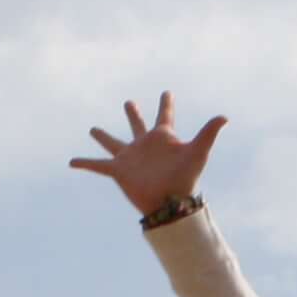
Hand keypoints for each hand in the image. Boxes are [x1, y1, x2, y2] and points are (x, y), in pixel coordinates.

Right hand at [69, 91, 225, 213]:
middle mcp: (145, 146)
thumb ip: (209, 133)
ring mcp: (130, 158)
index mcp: (162, 138)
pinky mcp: (118, 171)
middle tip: (129, 103)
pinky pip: (97, 165)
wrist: (169, 203)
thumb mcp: (198, 152)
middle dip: (133, 114)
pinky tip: (71, 161)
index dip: (166, 104)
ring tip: (93, 129)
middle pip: (138, 125)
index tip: (166, 92)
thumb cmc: (185, 178)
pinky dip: (84, 163)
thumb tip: (225, 117)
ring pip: (114, 143)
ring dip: (103, 136)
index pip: (165, 115)